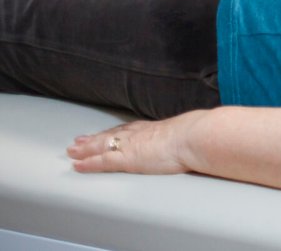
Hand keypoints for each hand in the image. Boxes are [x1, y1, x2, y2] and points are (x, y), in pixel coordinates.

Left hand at [67, 113, 198, 174]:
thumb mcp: (186, 133)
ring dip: (85, 149)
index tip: (105, 133)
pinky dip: (88, 163)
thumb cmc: (195, 136)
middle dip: (94, 139)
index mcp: (152, 129)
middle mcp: (137, 134)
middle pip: (110, 135)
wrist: (192, 137)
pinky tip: (77, 165)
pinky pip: (101, 161)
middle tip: (79, 141)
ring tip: (72, 151)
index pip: (127, 130)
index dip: (114, 132)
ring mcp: (129, 146)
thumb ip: (181, 135)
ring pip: (101, 146)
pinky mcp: (124, 159)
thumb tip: (193, 136)